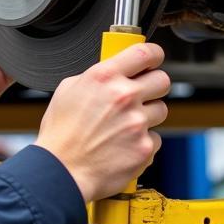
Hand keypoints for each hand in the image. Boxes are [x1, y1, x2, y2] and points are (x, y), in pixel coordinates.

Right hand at [35, 43, 168, 202]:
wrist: (61, 171)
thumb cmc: (61, 134)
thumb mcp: (68, 90)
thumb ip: (96, 77)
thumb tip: (112, 73)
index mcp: (104, 77)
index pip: (145, 53)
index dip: (153, 55)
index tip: (153, 59)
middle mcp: (124, 96)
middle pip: (162, 80)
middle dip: (154, 86)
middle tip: (141, 94)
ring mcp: (137, 123)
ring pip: (161, 110)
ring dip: (147, 116)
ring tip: (125, 125)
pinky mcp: (145, 147)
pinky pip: (155, 138)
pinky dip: (143, 141)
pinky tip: (123, 145)